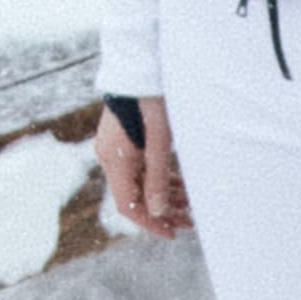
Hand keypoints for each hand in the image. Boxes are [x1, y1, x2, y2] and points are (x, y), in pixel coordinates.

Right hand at [97, 96, 191, 237]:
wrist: (141, 66)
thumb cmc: (152, 101)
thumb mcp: (160, 142)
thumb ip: (158, 178)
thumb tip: (158, 211)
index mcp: (115, 160)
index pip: (128, 205)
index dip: (150, 223)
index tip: (172, 232)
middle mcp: (110, 157)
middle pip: (135, 195)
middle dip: (163, 211)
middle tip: (189, 221)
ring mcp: (116, 148)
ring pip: (140, 183)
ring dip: (163, 196)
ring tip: (190, 205)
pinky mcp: (126, 140)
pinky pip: (141, 169)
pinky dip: (159, 180)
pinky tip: (180, 186)